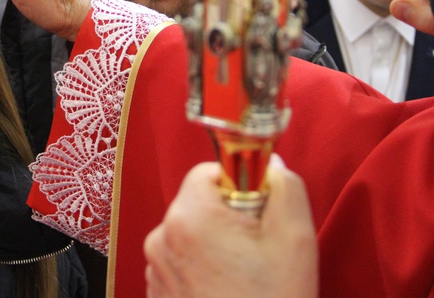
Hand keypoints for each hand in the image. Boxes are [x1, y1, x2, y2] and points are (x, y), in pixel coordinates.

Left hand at [144, 162, 317, 297]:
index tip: (258, 214)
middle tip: (256, 250)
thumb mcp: (294, 239)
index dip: (238, 187)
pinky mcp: (157, 289)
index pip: (207, 172)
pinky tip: (225, 290)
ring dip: (214, 244)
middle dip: (228, 217)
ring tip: (242, 277)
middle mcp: (161, 236)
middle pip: (198, 203)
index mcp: (188, 216)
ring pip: (190, 232)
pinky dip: (201, 267)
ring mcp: (154, 266)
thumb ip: (284, 187)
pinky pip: (181, 260)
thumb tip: (268, 164)